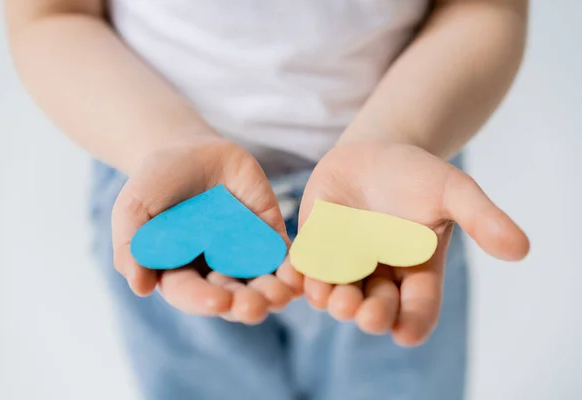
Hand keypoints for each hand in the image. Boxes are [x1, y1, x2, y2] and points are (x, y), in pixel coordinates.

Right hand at [111, 136, 300, 323]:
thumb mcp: (135, 207)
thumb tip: (139, 287)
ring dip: (272, 293)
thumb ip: (132, 244)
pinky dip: (292, 268)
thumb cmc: (157, 181)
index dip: (203, 299)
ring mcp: (243, 254)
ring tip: (280, 295)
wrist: (192, 150)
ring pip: (261, 282)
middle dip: (243, 304)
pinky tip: (299, 275)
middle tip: (254, 306)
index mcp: (179, 271)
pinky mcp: (268, 236)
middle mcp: (213, 270)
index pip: (190, 293)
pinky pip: (283, 256)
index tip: (217, 302)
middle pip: (231, 295)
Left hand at [290, 140, 528, 344]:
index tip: (406, 332)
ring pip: (336, 292)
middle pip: (374, 308)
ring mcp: (344, 264)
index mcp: (415, 273)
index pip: (418, 309)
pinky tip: (294, 275)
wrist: (374, 151)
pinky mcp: (315, 247)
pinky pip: (306, 267)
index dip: (412, 322)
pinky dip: (300, 274)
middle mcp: (379, 276)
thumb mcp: (453, 191)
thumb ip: (482, 218)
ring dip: (331, 299)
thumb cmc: (418, 174)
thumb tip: (522, 248)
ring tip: (329, 296)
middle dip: (368, 314)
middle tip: (362, 312)